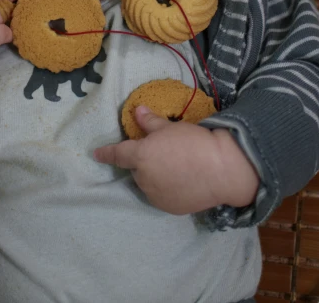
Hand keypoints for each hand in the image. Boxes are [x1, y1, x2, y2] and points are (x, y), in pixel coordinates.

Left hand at [94, 106, 258, 214]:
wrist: (222, 170)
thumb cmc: (194, 143)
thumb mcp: (171, 127)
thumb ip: (150, 122)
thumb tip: (137, 111)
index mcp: (140, 156)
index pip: (117, 154)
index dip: (106, 154)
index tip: (96, 154)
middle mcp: (143, 178)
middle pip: (136, 169)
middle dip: (144, 162)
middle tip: (163, 152)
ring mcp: (155, 196)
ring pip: (148, 183)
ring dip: (154, 176)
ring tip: (176, 167)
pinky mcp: (169, 208)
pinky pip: (161, 196)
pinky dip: (166, 188)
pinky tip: (182, 181)